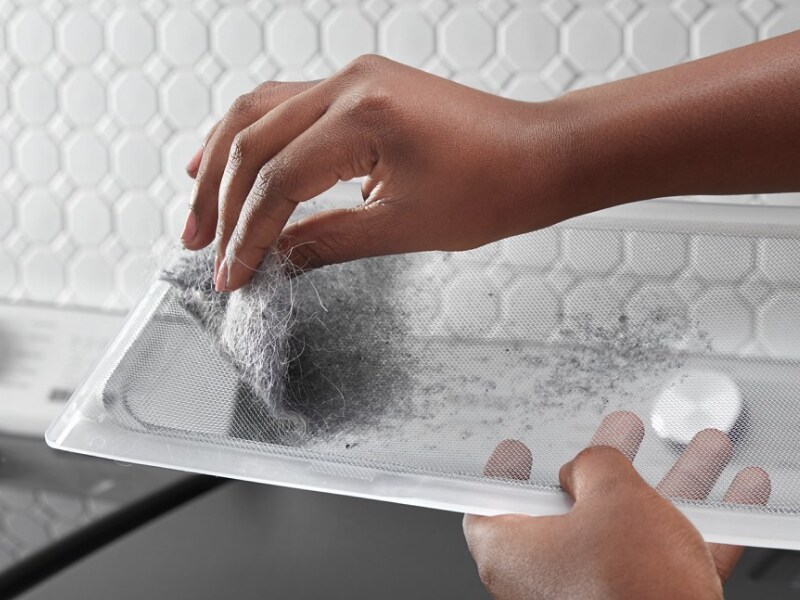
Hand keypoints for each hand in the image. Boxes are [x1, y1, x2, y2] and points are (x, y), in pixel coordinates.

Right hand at [181, 55, 577, 290]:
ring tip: (200, 210)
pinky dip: (256, 139)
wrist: (541, 155)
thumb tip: (275, 258)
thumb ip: (327, 241)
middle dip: (219, 199)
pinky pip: (288, 106)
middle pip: (253, 139)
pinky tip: (231, 161)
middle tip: (199, 246)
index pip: (279, 181)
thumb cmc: (494, 189)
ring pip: (260, 112)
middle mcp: (350, 83)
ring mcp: (354, 78)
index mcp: (365, 117)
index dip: (247, 234)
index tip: (231, 274)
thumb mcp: (404, 228)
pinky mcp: (361, 86)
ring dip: (224, 162)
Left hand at [463, 412, 770, 599]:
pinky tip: (732, 501)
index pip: (493, 502)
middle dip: (612, 466)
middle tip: (624, 435)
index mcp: (511, 550)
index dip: (507, 472)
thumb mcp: (612, 497)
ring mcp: (592, 598)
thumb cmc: (632, 586)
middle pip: (573, 508)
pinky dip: (697, 530)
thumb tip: (591, 464)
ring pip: (629, 531)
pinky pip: (664, 562)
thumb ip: (595, 465)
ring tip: (701, 452)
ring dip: (672, 487)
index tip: (516, 451)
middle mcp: (544, 579)